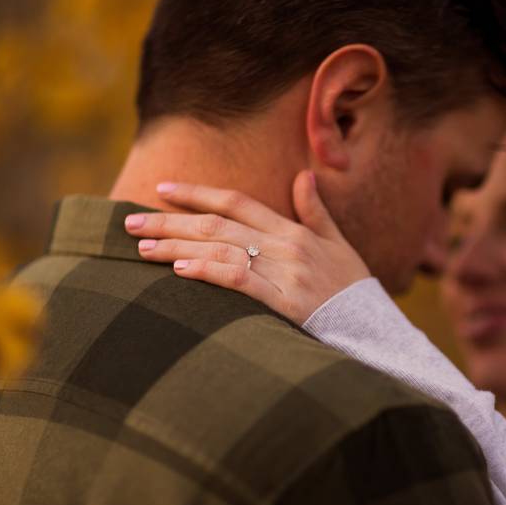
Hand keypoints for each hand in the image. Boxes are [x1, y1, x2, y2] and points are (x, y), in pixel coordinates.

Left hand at [124, 171, 370, 324]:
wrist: (375, 329)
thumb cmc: (353, 290)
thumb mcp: (340, 245)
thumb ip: (316, 211)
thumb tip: (304, 176)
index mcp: (294, 231)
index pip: (237, 202)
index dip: (198, 193)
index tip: (163, 190)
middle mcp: (286, 246)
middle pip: (218, 224)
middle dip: (170, 221)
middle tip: (130, 221)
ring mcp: (286, 273)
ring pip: (221, 249)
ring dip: (177, 247)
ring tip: (141, 248)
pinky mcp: (286, 303)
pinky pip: (240, 280)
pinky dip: (208, 271)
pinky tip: (179, 269)